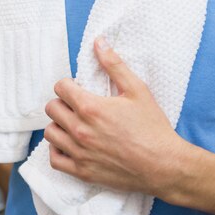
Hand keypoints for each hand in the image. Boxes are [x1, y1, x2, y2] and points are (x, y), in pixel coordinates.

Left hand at [44, 38, 185, 199]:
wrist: (164, 166)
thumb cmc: (152, 127)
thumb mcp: (137, 89)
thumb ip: (114, 64)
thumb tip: (98, 42)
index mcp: (90, 108)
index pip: (60, 87)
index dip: (68, 84)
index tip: (78, 88)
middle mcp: (80, 130)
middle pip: (52, 108)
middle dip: (62, 101)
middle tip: (77, 104)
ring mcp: (80, 153)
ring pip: (50, 132)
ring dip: (58, 124)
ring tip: (73, 122)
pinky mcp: (83, 172)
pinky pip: (55, 159)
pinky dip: (58, 149)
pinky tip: (69, 143)